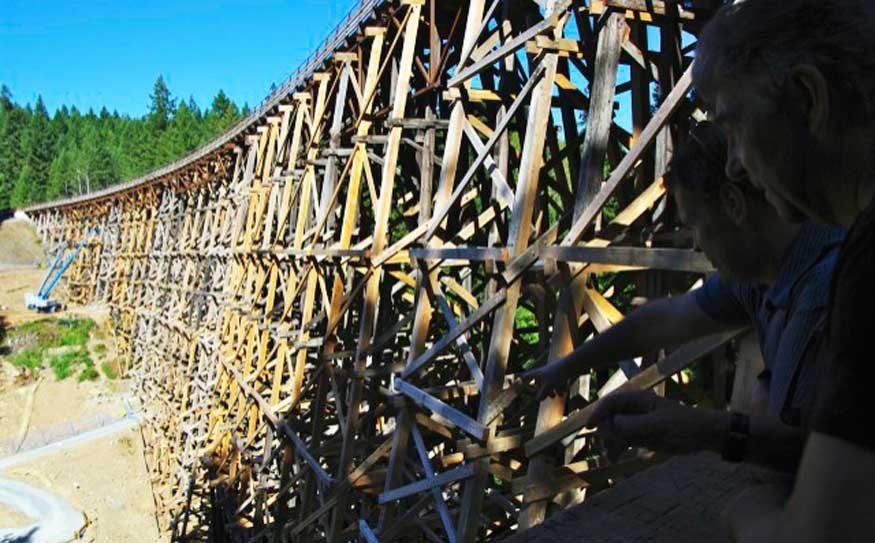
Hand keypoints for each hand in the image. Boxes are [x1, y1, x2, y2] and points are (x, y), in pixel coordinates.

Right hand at [519, 363, 566, 400]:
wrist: (572, 364)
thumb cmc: (558, 373)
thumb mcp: (548, 386)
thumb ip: (542, 394)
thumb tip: (538, 399)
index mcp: (537, 374)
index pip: (526, 378)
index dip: (522, 383)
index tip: (523, 388)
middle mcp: (543, 374)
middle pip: (539, 386)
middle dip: (545, 392)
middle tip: (552, 395)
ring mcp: (551, 375)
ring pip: (550, 387)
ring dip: (555, 392)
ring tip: (561, 393)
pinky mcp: (559, 376)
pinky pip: (557, 385)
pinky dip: (561, 388)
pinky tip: (566, 388)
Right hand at [585, 390, 728, 461]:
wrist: (703, 436)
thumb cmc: (684, 424)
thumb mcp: (659, 424)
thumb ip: (635, 424)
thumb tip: (612, 425)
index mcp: (637, 399)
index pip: (610, 402)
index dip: (598, 413)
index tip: (589, 426)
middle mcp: (633, 409)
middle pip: (608, 418)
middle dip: (606, 431)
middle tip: (612, 445)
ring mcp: (635, 423)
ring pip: (613, 431)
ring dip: (610, 442)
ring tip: (613, 456)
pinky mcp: (640, 435)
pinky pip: (621, 441)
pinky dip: (616, 448)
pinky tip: (614, 458)